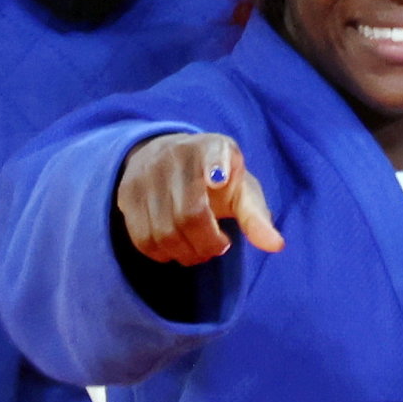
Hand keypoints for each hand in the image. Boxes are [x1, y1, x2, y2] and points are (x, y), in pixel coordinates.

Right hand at [116, 130, 282, 266]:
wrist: (167, 156)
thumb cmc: (217, 178)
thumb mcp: (241, 188)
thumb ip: (256, 216)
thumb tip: (276, 247)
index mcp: (211, 147)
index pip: (213, 154)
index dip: (216, 165)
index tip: (220, 178)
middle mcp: (173, 155)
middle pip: (189, 215)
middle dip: (208, 244)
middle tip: (219, 247)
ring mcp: (145, 174)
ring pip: (163, 233)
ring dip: (186, 253)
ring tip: (200, 249)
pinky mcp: (126, 194)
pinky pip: (142, 239)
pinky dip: (163, 254)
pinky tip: (177, 247)